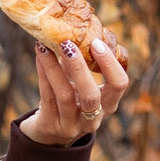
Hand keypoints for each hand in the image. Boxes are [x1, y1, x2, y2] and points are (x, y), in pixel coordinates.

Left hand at [18, 31, 129, 145]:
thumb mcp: (82, 85)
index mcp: (108, 104)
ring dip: (54, 67)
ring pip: (64, 95)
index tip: (97, 42)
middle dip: (80, 68)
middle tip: (68, 43)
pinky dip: (43, 74)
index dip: (110, 64)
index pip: (119, 85)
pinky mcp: (50, 126)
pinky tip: (40, 56)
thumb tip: (78, 27)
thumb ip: (84, 63)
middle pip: (91, 96)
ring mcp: (71, 125)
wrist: (48, 133)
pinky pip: (47, 97)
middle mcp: (93, 118)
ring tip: (45, 45)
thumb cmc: (70, 100)